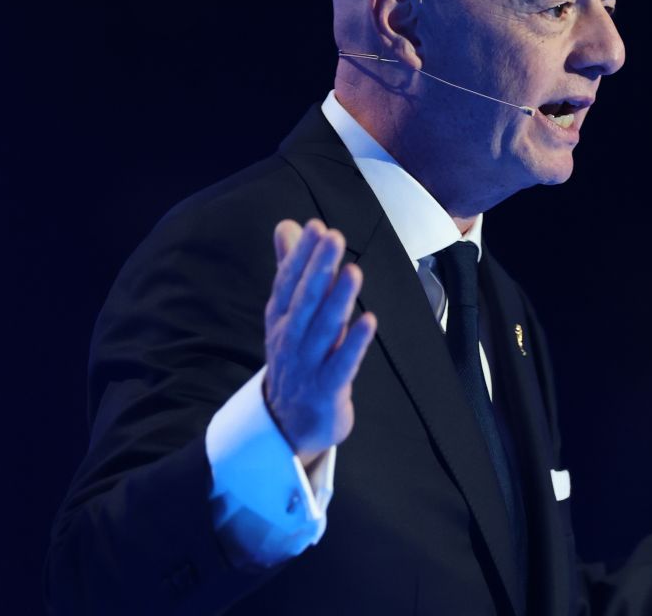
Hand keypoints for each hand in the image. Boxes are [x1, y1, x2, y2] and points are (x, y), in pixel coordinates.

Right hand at [263, 218, 376, 466]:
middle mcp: (291, 338)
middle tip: (333, 238)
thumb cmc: (294, 357)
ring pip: (323, 328)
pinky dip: (355, 342)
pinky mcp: (328, 388)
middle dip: (318, 268)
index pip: (288, 282)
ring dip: (338, 300)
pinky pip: (342, 363)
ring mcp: (308, 364)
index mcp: (281, 318)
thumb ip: (290, 268)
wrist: (287, 424)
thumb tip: (287, 226)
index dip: (301, 255)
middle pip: (305, 300)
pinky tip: (369, 320)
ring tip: (353, 272)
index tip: (315, 227)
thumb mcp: (287, 313)